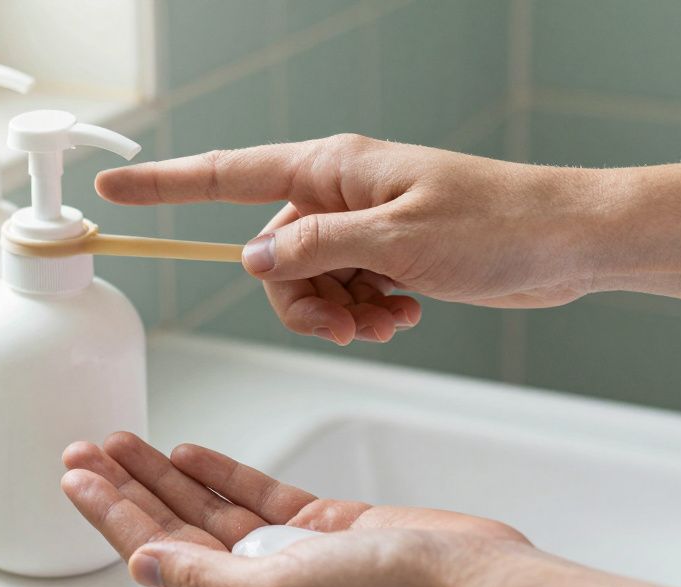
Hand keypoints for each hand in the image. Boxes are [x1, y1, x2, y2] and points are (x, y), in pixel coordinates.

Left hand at [60, 432, 532, 586]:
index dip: (110, 514)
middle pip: (172, 528)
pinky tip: (190, 453)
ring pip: (208, 507)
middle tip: (85, 448)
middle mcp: (258, 586)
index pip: (154, 554)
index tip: (74, 477)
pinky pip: (255, 495)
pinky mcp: (322, 526)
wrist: (471, 583)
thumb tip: (139, 562)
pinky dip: (221, 472)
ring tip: (124, 442)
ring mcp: (290, 554)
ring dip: (165, 473)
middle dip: (125, 487)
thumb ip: (204, 579)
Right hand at [95, 134, 601, 344]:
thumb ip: (315, 250)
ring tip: (387, 318)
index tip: (115, 193)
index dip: (166, 186)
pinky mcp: (386, 255)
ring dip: (337, 314)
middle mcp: (338, 193)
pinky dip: (363, 314)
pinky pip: (343, 293)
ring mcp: (362, 226)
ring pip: (306, 284)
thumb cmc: (496, 224)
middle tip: (347, 324)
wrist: (565, 242)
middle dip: (299, 301)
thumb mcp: (396, 240)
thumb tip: (252, 261)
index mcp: (331, 169)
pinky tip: (402, 314)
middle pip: (270, 255)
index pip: (228, 175)